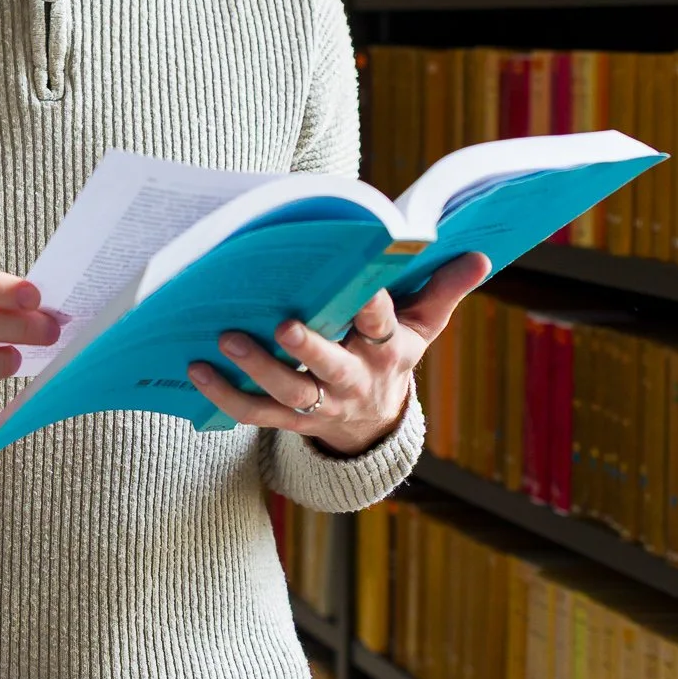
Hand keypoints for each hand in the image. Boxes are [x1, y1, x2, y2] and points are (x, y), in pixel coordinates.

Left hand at [186, 253, 491, 456]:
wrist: (374, 423)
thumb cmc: (392, 352)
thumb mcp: (423, 324)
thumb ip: (444, 288)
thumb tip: (480, 255)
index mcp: (387, 349)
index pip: (380, 323)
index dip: (371, 304)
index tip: (357, 279)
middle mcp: (354, 378)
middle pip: (331, 367)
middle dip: (308, 348)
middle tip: (282, 324)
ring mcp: (321, 403)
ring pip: (289, 393)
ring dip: (257, 369)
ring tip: (226, 340)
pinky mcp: (291, 420)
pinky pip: (255, 413)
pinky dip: (224, 394)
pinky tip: (197, 370)